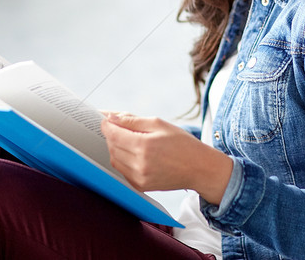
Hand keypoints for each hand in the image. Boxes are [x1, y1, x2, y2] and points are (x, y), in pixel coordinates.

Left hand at [101, 113, 232, 204]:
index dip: (106, 124)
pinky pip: (122, 170)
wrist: (199, 168)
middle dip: (112, 134)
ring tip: (131, 140)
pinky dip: (123, 160)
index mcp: (144, 146)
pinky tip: (135, 154)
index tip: (106, 119)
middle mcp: (139, 164)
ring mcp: (139, 178)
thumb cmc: (182, 143)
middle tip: (120, 126)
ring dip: (116, 148)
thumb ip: (133, 121)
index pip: (112, 134)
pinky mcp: (140, 186)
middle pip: (111, 146)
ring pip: (114, 159)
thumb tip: (111, 117)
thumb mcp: (159, 124)